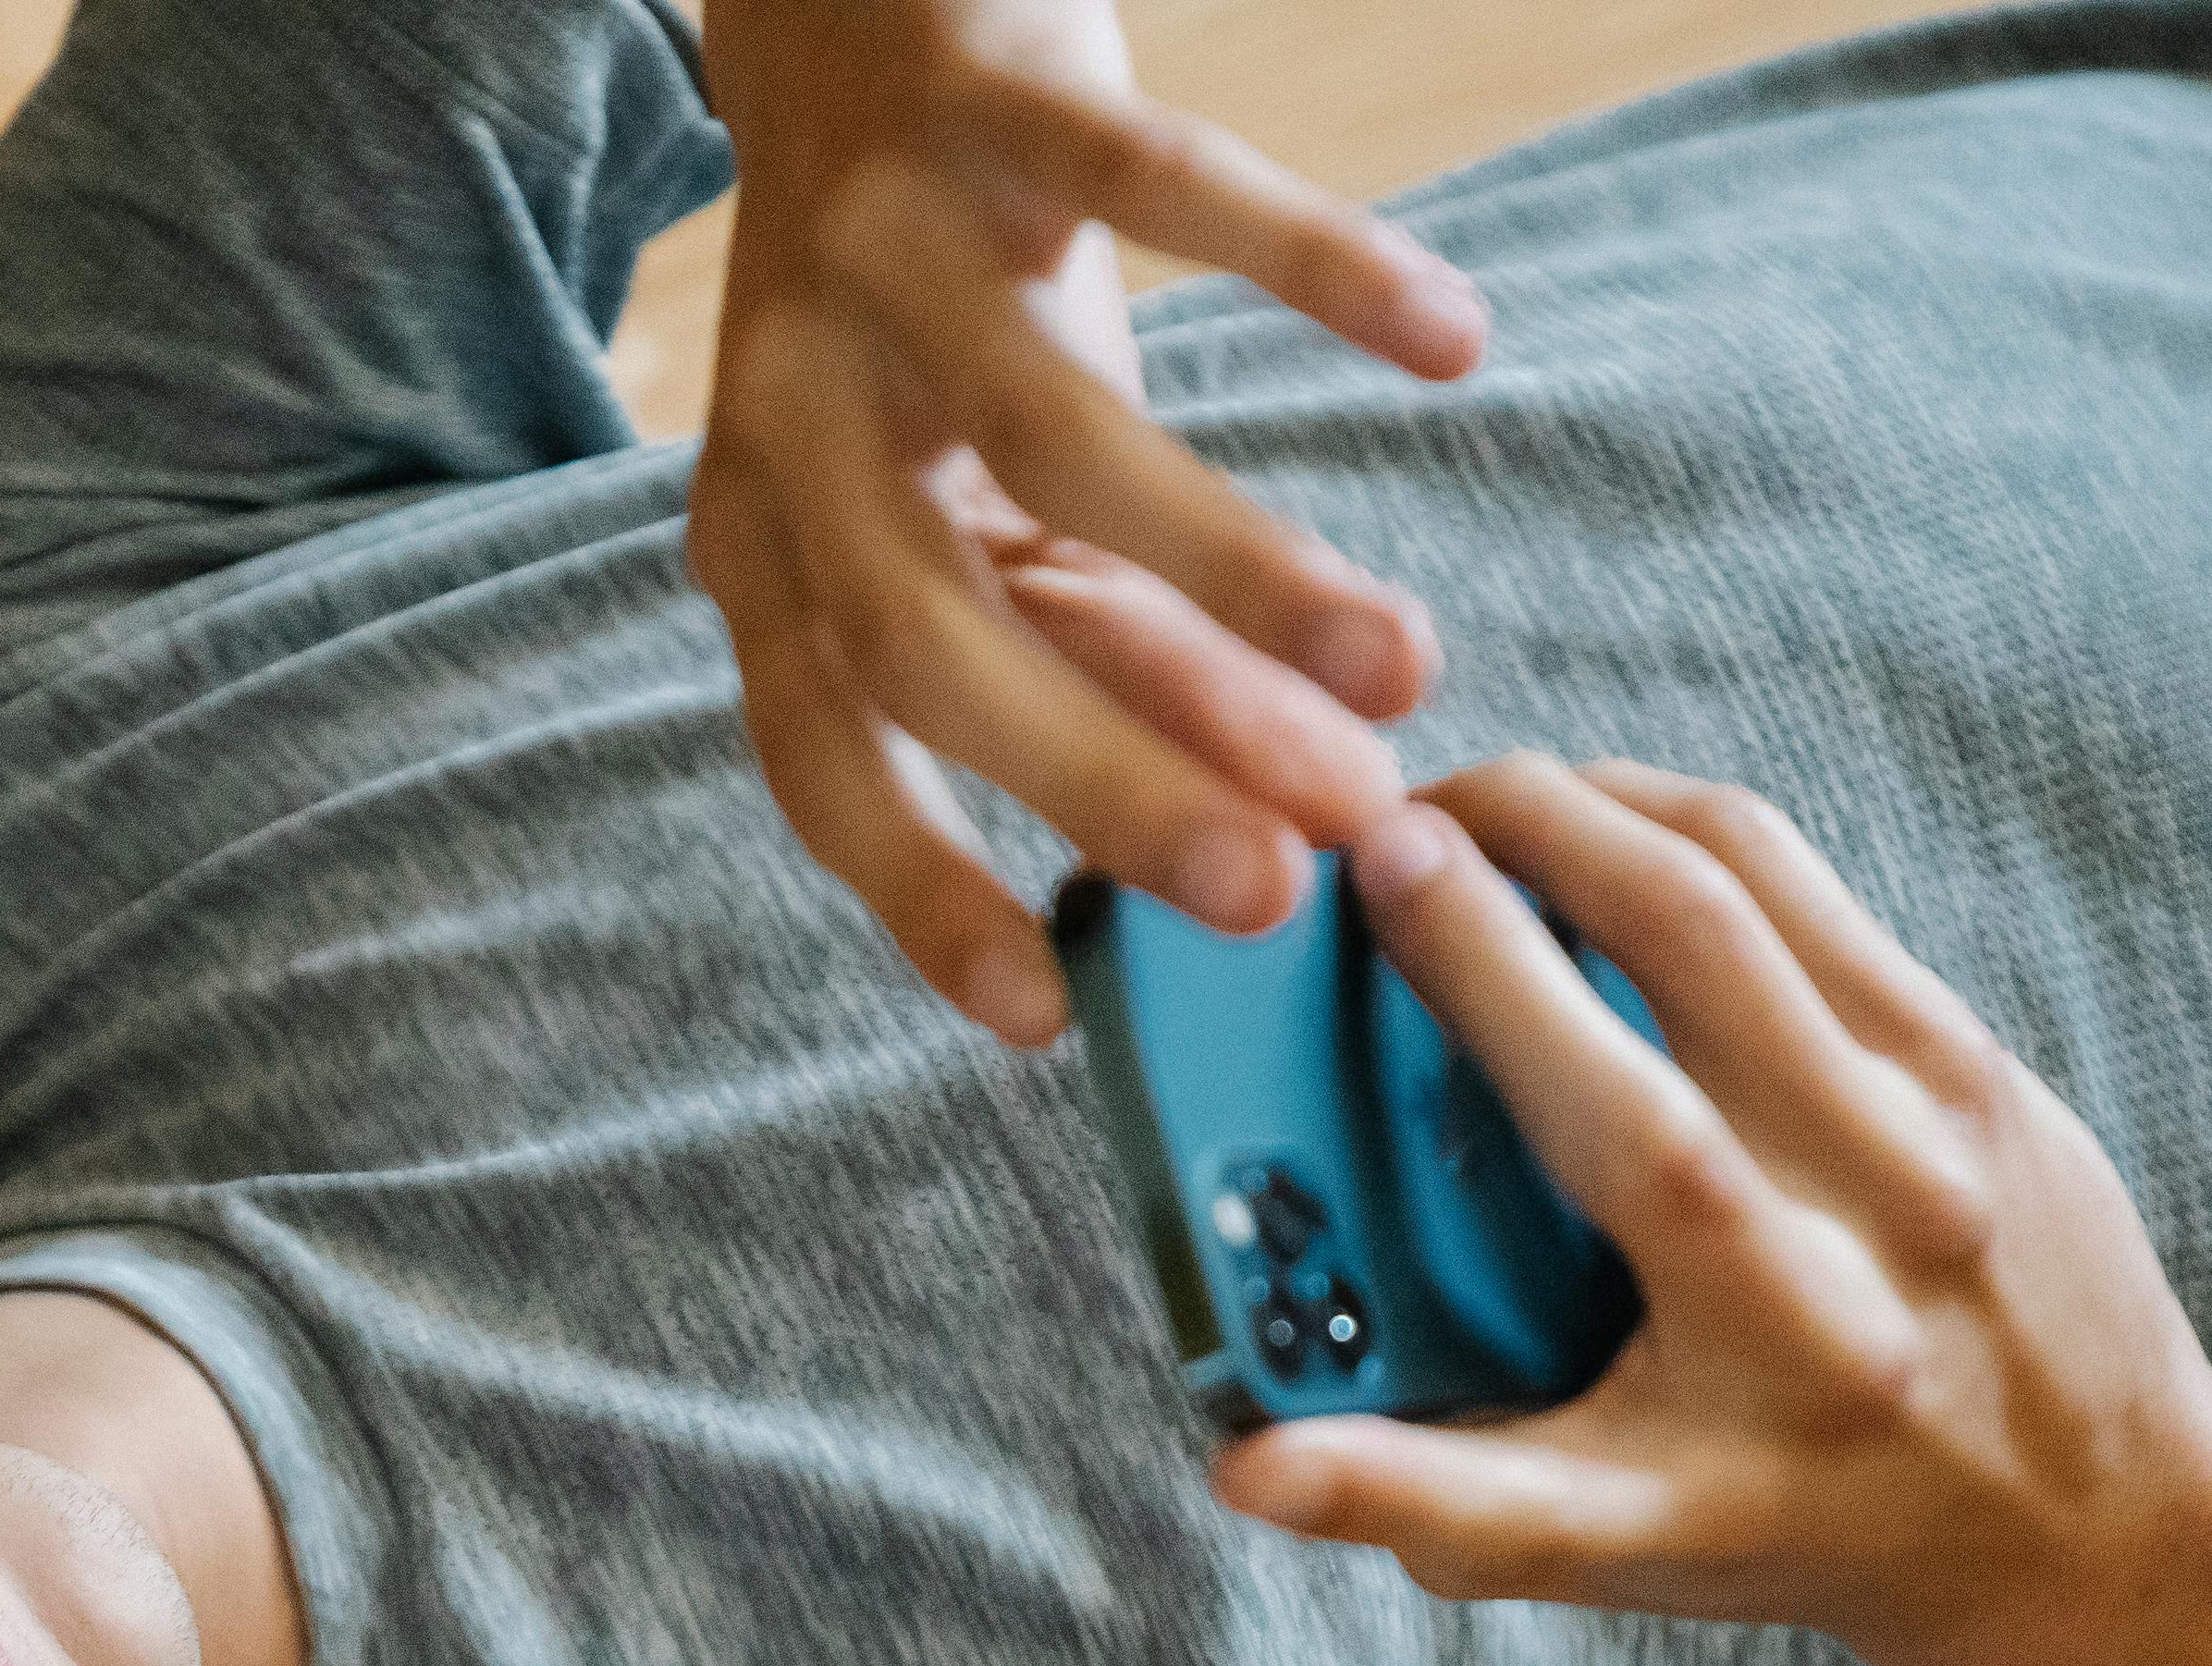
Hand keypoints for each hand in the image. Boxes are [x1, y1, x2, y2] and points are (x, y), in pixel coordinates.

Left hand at [687, 0, 1487, 1046]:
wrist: (854, 0)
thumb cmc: (946, 310)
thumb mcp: (987, 500)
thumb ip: (1108, 656)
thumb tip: (1285, 826)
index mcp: (766, 538)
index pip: (821, 754)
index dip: (919, 885)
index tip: (1045, 1018)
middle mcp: (792, 408)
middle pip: (925, 631)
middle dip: (1106, 771)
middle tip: (1285, 879)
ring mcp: (885, 249)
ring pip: (1054, 437)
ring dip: (1236, 570)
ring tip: (1396, 674)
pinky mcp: (1000, 95)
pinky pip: (1174, 184)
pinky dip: (1319, 265)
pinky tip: (1446, 345)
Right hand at [1217, 757, 2211, 1665]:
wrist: (2090, 1524)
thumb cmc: (1816, 1530)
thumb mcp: (1618, 1549)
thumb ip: (1431, 1502)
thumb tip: (1245, 1465)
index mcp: (1776, 1326)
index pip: (1625, 1118)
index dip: (1491, 974)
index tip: (1375, 872)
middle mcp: (1879, 1197)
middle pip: (1696, 932)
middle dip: (1534, 825)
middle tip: (1403, 807)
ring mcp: (1945, 1107)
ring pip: (1763, 874)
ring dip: (1611, 802)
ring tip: (1494, 806)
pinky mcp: (1978, 1053)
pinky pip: (1819, 893)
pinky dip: (1697, 838)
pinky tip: (1612, 844)